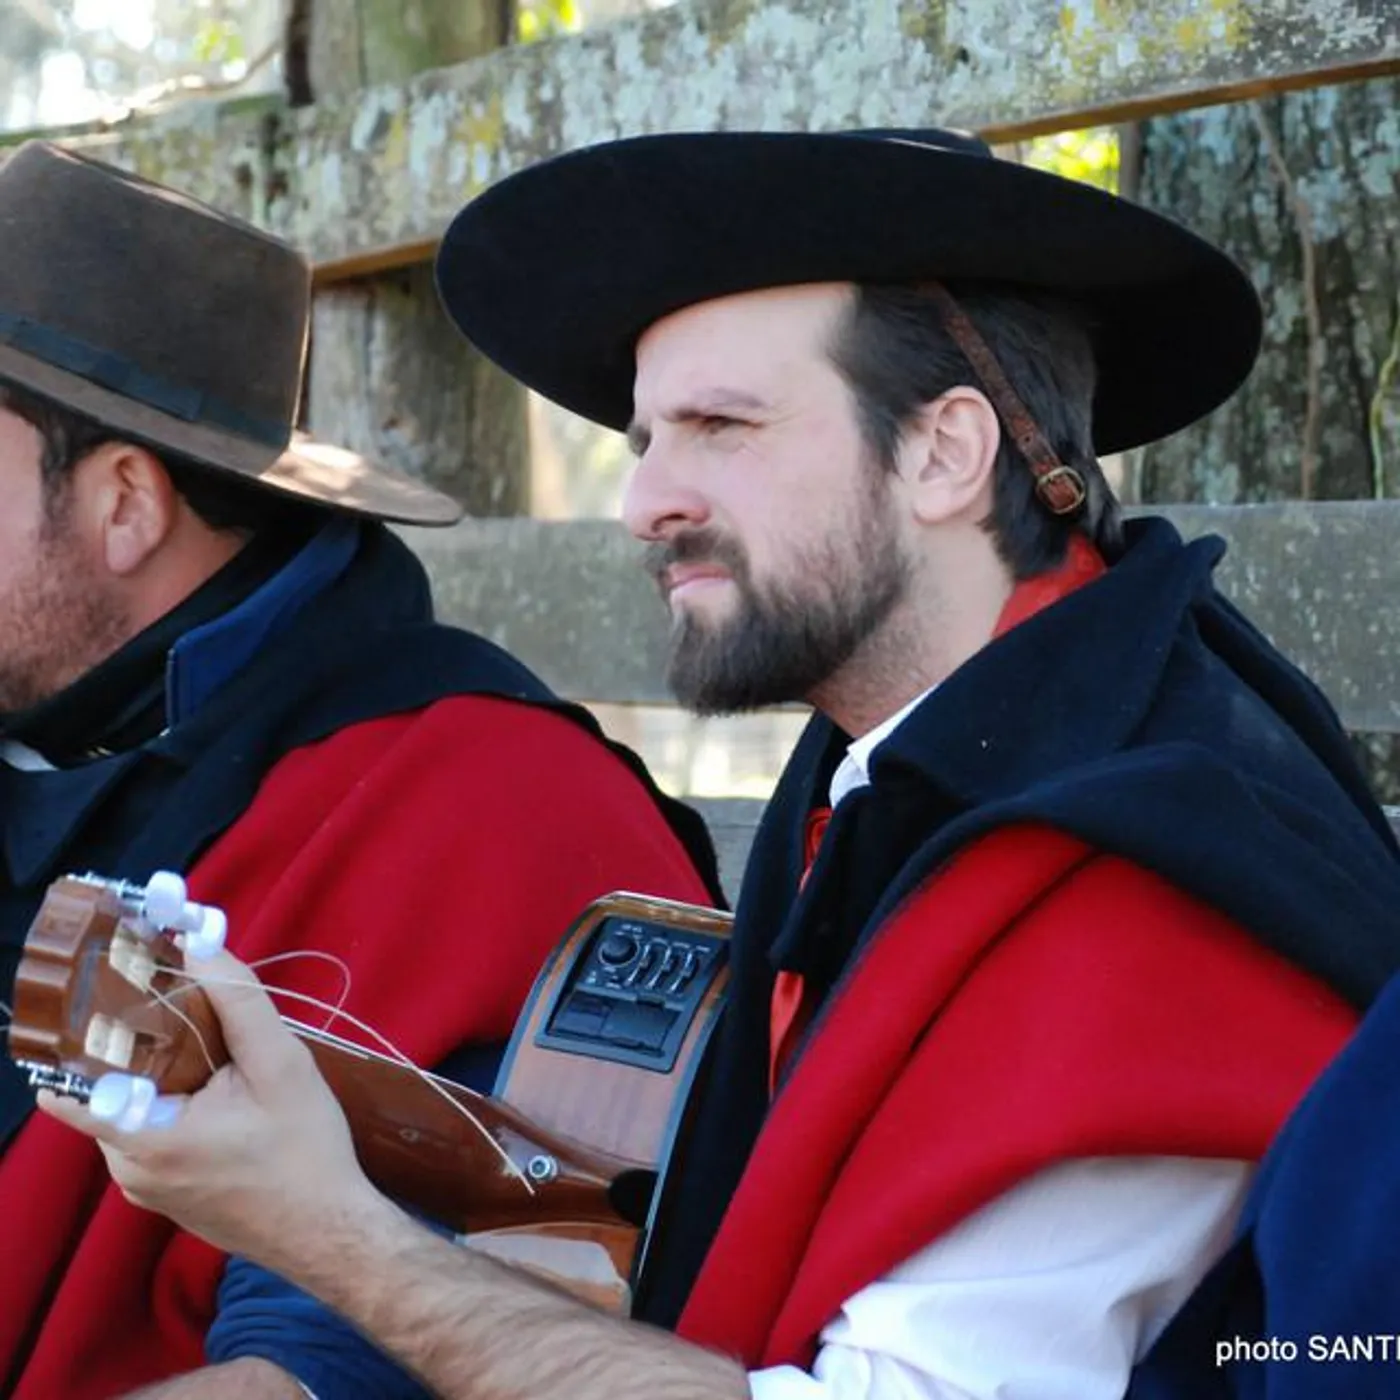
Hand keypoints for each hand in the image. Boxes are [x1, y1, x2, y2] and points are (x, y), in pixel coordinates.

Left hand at [37, 949, 377, 1269]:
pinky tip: (228, 1096)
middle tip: (200, 1014)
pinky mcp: (164, 1194)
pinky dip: (180, 1103)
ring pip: (136, 1104)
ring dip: (169, 1073)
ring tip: (224, 1056)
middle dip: (150, 1043)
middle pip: (113, 1082)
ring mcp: (143, 1186)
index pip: (76, 1075)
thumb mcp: (280, 1064)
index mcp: (141, 1137)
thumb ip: (237, 999)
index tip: (125, 985)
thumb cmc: (306, 1150)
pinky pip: (153, 1131)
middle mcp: (126, 1168)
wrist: (331, 1231)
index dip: (97, 1023)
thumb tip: (198, 942)